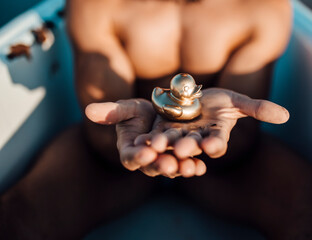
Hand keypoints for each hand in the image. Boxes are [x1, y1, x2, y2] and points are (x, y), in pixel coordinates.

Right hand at [85, 99, 204, 177]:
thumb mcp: (127, 109)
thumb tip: (88, 110)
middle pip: (152, 166)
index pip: (131, 157)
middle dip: (161, 165)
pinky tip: (201, 166)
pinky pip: (187, 164)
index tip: (145, 152)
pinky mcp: (181, 158)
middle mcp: (147, 160)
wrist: (160, 113)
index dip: (137, 156)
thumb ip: (111, 112)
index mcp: (130, 151)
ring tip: (189, 168)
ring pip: (172, 168)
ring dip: (180, 169)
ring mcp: (165, 161)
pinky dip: (194, 166)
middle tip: (169, 164)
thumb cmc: (139, 112)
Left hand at [137, 88, 288, 176]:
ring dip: (165, 144)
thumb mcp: (238, 102)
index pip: (217, 143)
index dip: (215, 144)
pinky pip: (156, 136)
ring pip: (171, 142)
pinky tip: (143, 139)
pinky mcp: (161, 129)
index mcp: (215, 135)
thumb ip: (258, 109)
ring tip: (157, 144)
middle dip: (188, 147)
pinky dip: (150, 139)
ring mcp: (178, 136)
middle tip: (182, 149)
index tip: (212, 145)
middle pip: (192, 145)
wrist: (195, 97)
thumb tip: (286, 116)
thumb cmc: (219, 101)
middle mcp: (196, 140)